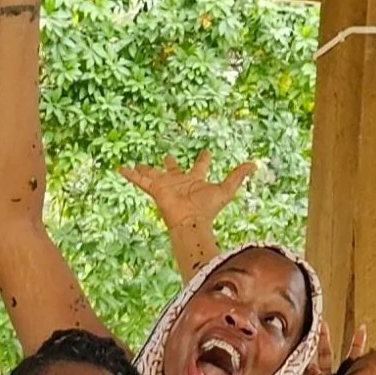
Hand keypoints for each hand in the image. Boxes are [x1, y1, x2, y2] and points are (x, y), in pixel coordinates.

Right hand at [120, 150, 256, 238]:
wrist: (191, 222)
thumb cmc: (208, 208)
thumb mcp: (226, 189)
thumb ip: (238, 177)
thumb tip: (254, 164)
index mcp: (195, 181)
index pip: (200, 167)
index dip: (204, 159)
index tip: (206, 152)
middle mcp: (179, 183)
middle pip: (174, 170)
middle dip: (170, 164)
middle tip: (166, 156)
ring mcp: (166, 186)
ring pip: (153, 175)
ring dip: (145, 170)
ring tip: (136, 164)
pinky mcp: (155, 190)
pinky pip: (140, 181)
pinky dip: (130, 175)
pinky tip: (121, 168)